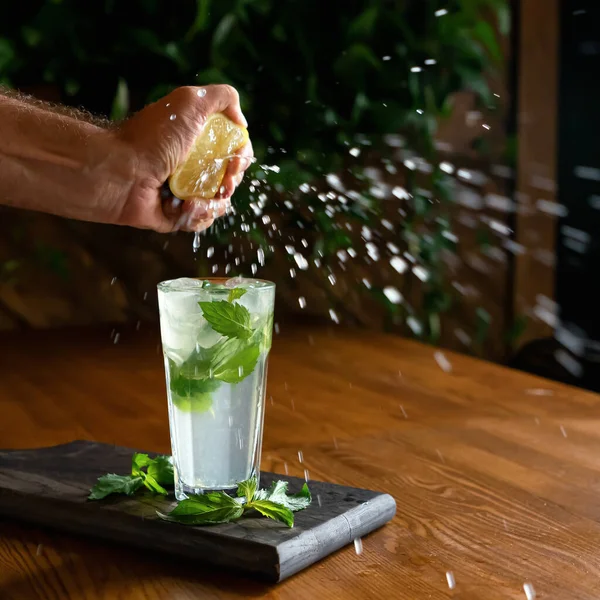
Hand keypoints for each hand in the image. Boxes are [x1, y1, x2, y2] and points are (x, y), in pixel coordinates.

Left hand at [116, 85, 252, 232]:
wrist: (121, 172)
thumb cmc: (153, 137)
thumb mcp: (190, 102)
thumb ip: (223, 98)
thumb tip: (241, 122)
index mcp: (197, 140)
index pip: (233, 151)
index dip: (241, 157)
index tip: (236, 161)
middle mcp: (192, 165)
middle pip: (230, 179)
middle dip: (231, 182)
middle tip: (223, 184)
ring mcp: (184, 191)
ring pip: (218, 204)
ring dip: (215, 203)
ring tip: (197, 199)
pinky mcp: (176, 215)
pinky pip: (200, 221)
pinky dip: (198, 216)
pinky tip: (186, 207)